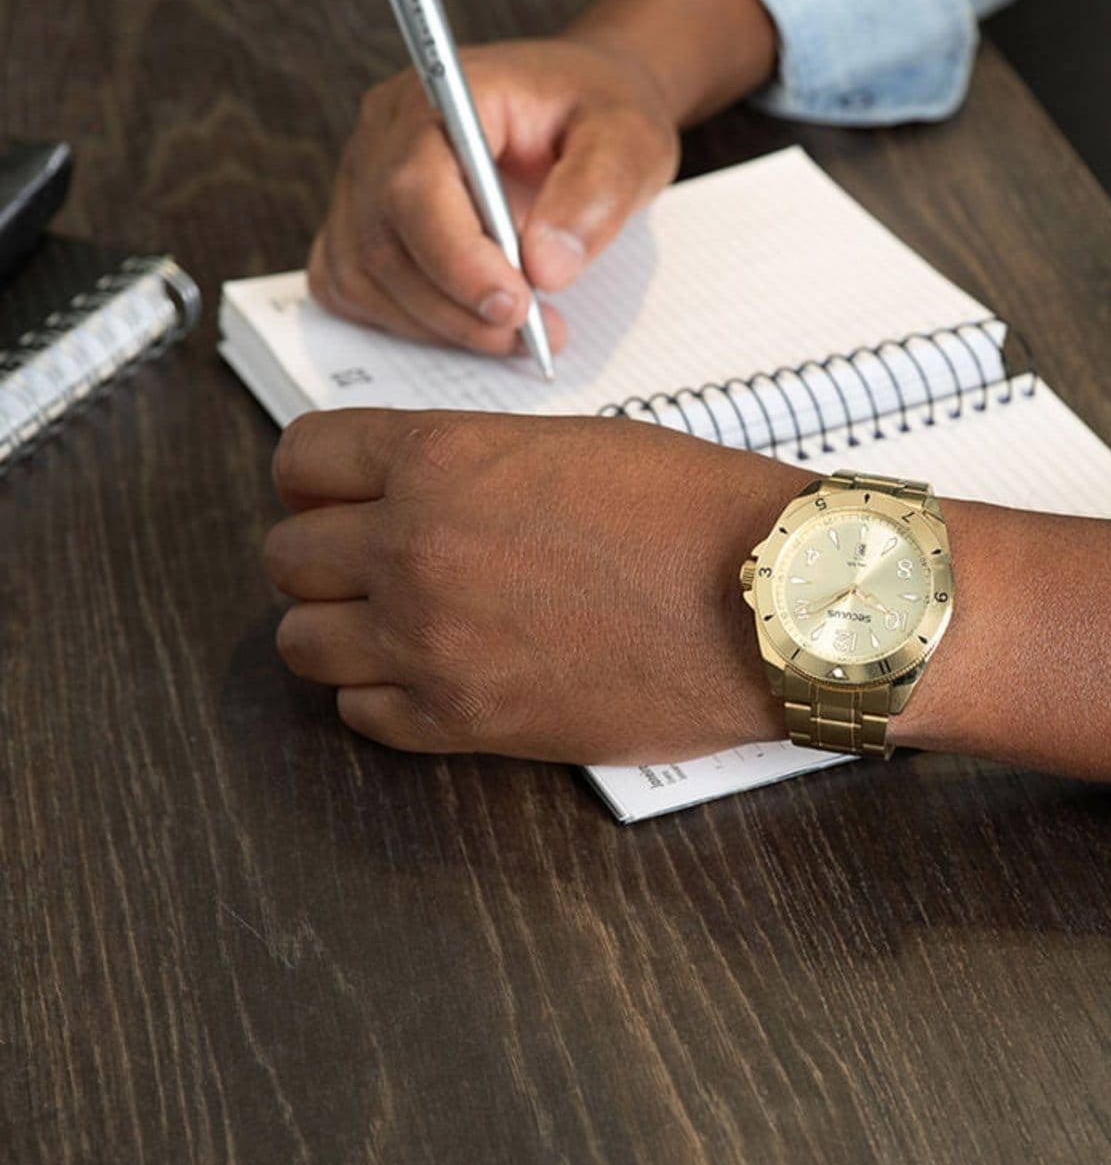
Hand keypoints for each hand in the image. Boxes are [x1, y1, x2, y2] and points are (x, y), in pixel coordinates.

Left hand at [264, 410, 798, 763]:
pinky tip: (433, 674)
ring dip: (341, 630)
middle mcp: (415, 548)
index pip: (302, 459)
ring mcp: (431, 641)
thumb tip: (422, 487)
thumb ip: (471, 462)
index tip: (335, 492)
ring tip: (397, 624)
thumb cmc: (696, 516)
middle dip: (325, 556)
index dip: (317, 476)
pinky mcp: (464, 719)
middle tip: (373, 561)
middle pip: (288, 556)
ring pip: (302, 642)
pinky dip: (382, 696)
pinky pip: (359, 714)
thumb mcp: (572, 445)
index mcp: (441, 460)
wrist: (768, 604)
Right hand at [310, 37, 679, 354]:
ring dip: (441, 324)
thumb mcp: (629, 141)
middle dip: (458, 308)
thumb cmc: (600, 113)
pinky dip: (411, 321)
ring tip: (521, 332)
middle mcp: (385, 133)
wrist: (583, 110)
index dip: (457, 259)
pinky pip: (356, 288)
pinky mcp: (365, 221)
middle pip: (383, 242)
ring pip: (365, 276)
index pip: (415, 186)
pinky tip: (474, 322)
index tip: (517, 307)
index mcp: (443, 96)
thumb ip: (594, 195)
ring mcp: (365, 178)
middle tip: (536, 333)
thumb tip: (547, 269)